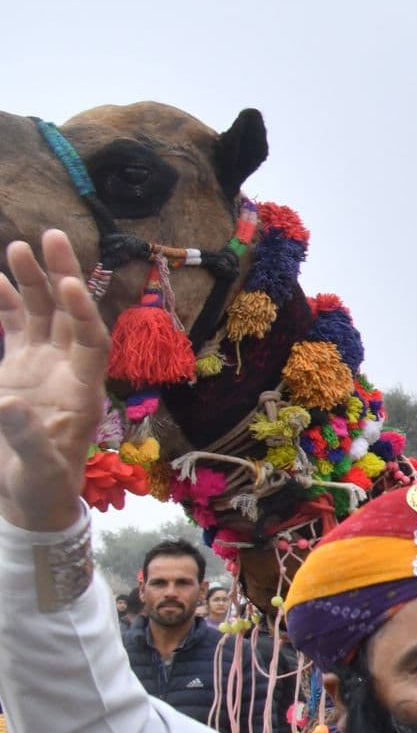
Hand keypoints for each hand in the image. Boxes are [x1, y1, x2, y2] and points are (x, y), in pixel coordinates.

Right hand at [0, 232, 110, 533]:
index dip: (84, 311)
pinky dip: (7, 304)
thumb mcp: (38, 470)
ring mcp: (42, 367)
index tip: (71, 282)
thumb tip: (8, 405)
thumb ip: (28, 438)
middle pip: (69, 314)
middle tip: (52, 235)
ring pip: (41, 314)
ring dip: (32, 281)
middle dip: (62, 275)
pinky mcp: (17, 370)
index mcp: (84, 391)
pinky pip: (16, 327)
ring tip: (19, 246)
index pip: (92, 340)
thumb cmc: (43, 488)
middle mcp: (67, 371)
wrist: (28, 497)